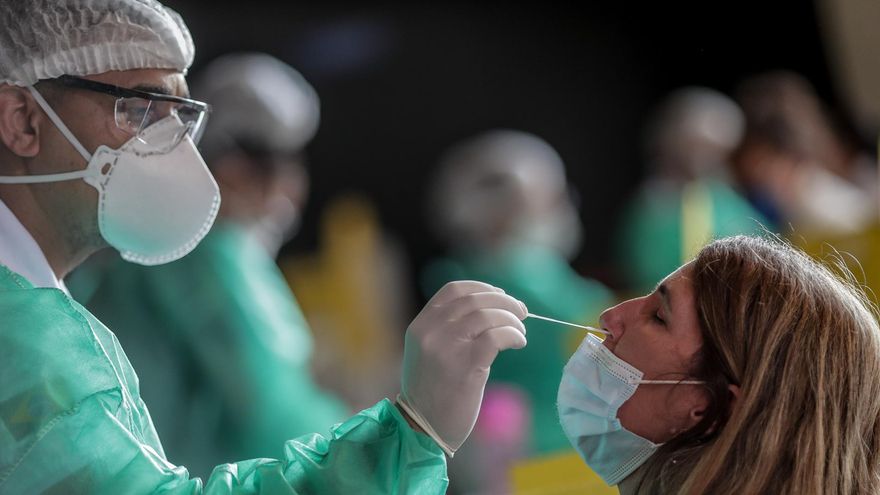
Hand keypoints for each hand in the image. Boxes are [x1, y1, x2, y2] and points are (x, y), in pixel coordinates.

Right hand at [398, 280, 527, 455]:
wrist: (424, 426)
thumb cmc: (433, 390)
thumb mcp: (428, 351)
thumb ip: (447, 328)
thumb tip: (491, 307)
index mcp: (421, 325)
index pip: (454, 290)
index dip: (482, 288)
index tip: (501, 296)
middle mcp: (431, 332)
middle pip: (475, 300)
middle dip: (505, 302)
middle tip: (521, 312)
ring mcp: (446, 348)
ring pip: (488, 315)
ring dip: (512, 319)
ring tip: (521, 331)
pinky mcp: (466, 366)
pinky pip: (497, 337)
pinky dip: (514, 334)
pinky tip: (519, 342)